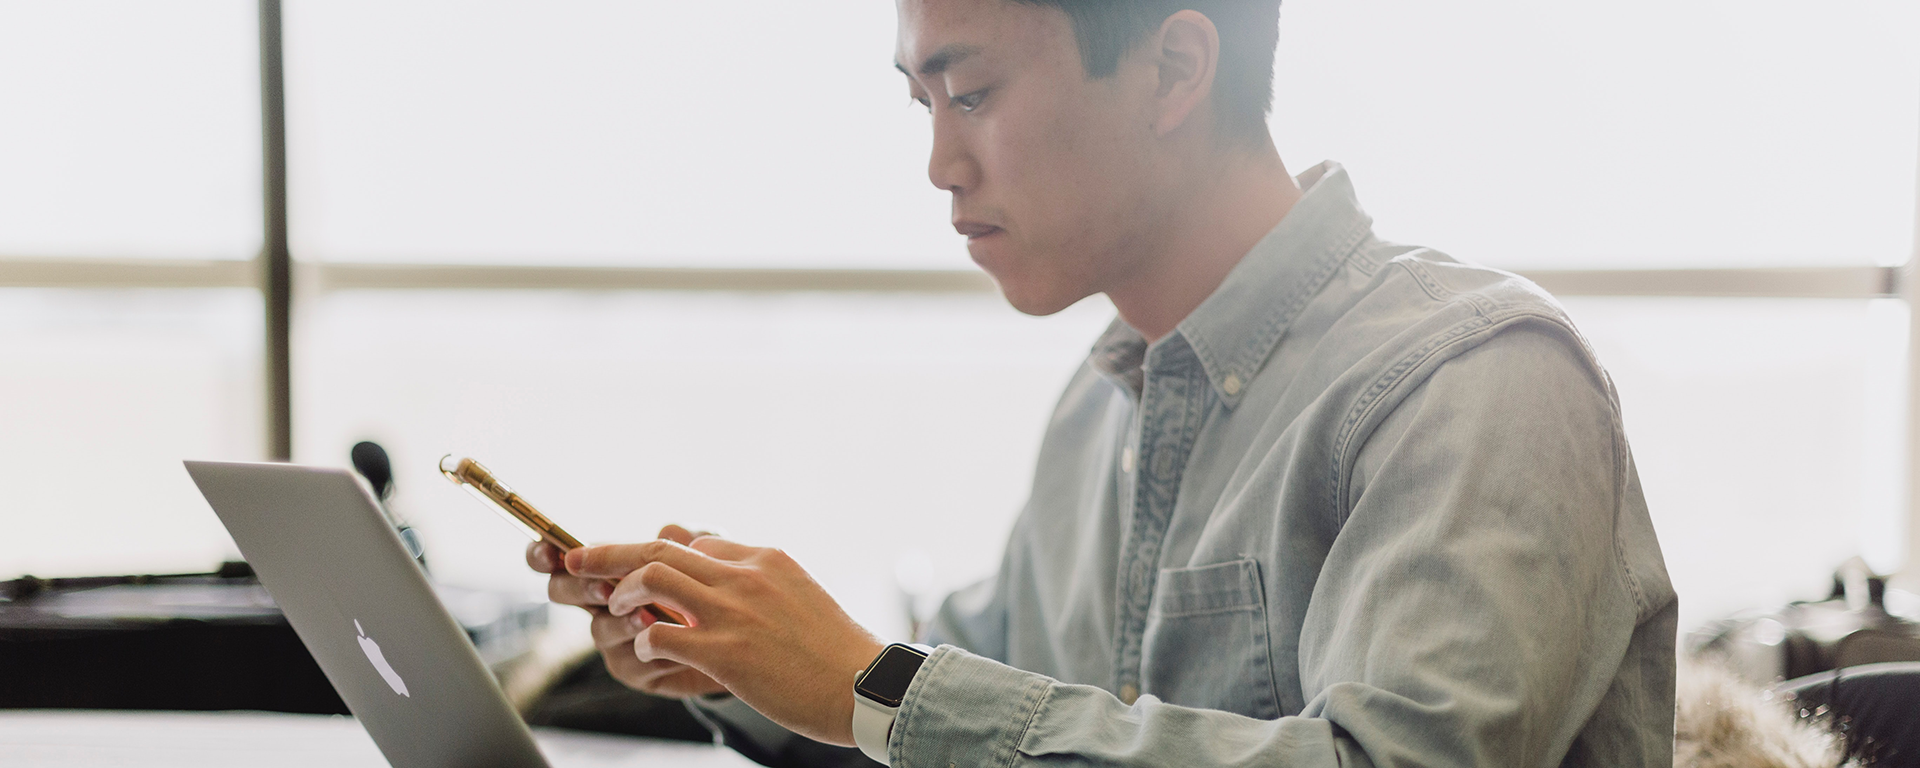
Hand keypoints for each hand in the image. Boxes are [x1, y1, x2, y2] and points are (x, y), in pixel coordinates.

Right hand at [528, 525, 726, 698]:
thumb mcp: (711, 554)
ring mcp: (615, 636)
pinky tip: (676, 644)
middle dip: (579, 588)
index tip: (549, 550)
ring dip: (621, 622)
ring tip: (648, 616)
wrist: (740, 637)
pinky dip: (651, 650)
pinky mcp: (635, 668)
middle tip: (606, 588)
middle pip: (562, 592)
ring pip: (598, 629)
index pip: (561, 557)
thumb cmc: (716, 587)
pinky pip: (629, 661)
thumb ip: (690, 538)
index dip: (544, 553)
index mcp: (609, 567)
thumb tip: (670, 530)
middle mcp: (603, 602)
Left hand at [568, 536, 885, 745]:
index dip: (660, 555)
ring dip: (623, 593)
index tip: (638, 569)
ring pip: (653, 579)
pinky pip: (662, 633)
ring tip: (616, 609)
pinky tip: (650, 651)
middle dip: (609, 551)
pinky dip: (645, 640)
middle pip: (661, 547)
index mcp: (765, 559)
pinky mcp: (725, 652)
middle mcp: (745, 576)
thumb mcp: (800, 596)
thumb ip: (760, 583)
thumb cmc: (836, 652)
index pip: (698, 542)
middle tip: (576, 557)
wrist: (864, 686)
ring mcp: (734, 612)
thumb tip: (724, 576)